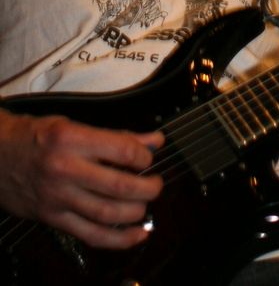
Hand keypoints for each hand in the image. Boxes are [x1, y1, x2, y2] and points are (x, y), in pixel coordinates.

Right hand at [0, 110, 163, 248]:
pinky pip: (90, 234)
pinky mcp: (53, 218)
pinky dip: (118, 239)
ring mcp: (58, 197)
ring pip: (107, 213)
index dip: (144, 156)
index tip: (149, 157)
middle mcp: (65, 169)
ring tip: (146, 205)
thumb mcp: (74, 124)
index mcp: (72, 139)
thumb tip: (153, 141)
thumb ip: (116, 135)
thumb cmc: (36, 136)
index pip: (121, 150)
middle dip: (147, 188)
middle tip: (156, 184)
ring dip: (136, 212)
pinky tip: (136, 235)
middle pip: (118, 185)